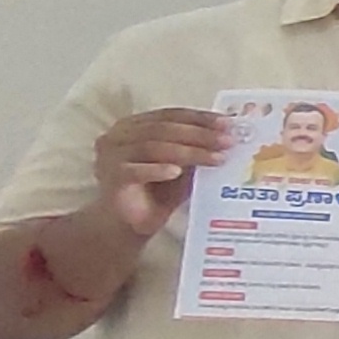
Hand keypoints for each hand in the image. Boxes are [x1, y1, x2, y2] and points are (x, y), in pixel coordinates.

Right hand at [90, 107, 227, 236]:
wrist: (130, 223)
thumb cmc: (158, 191)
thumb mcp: (183, 166)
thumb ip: (197, 149)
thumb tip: (229, 135)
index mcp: (136, 124)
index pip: (171, 115)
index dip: (200, 118)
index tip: (228, 123)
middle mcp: (120, 135)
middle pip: (164, 129)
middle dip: (200, 134)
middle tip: (227, 141)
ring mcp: (111, 155)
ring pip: (153, 147)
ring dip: (188, 152)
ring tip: (215, 158)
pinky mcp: (110, 177)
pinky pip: (135, 171)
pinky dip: (156, 170)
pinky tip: (176, 172)